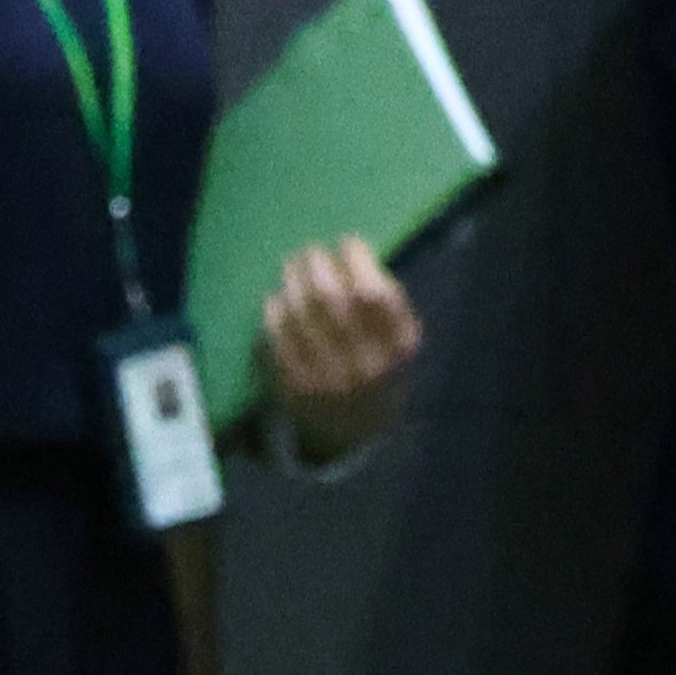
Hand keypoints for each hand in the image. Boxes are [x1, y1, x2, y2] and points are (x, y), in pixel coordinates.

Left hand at [261, 236, 422, 462]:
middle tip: (310, 251)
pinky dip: (275, 310)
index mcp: (400, 350)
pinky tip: (277, 298)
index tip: (348, 242)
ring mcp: (328, 378)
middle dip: (318, 265)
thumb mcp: (398, 344)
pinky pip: (277, 336)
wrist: (353, 432)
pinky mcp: (294, 386)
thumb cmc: (379, 372)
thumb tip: (353, 254)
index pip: (378, 295)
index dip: (359, 262)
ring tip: (292, 268)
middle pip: (333, 299)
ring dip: (293, 282)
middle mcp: (366, 365)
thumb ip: (386, 306)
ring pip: (301, 313)